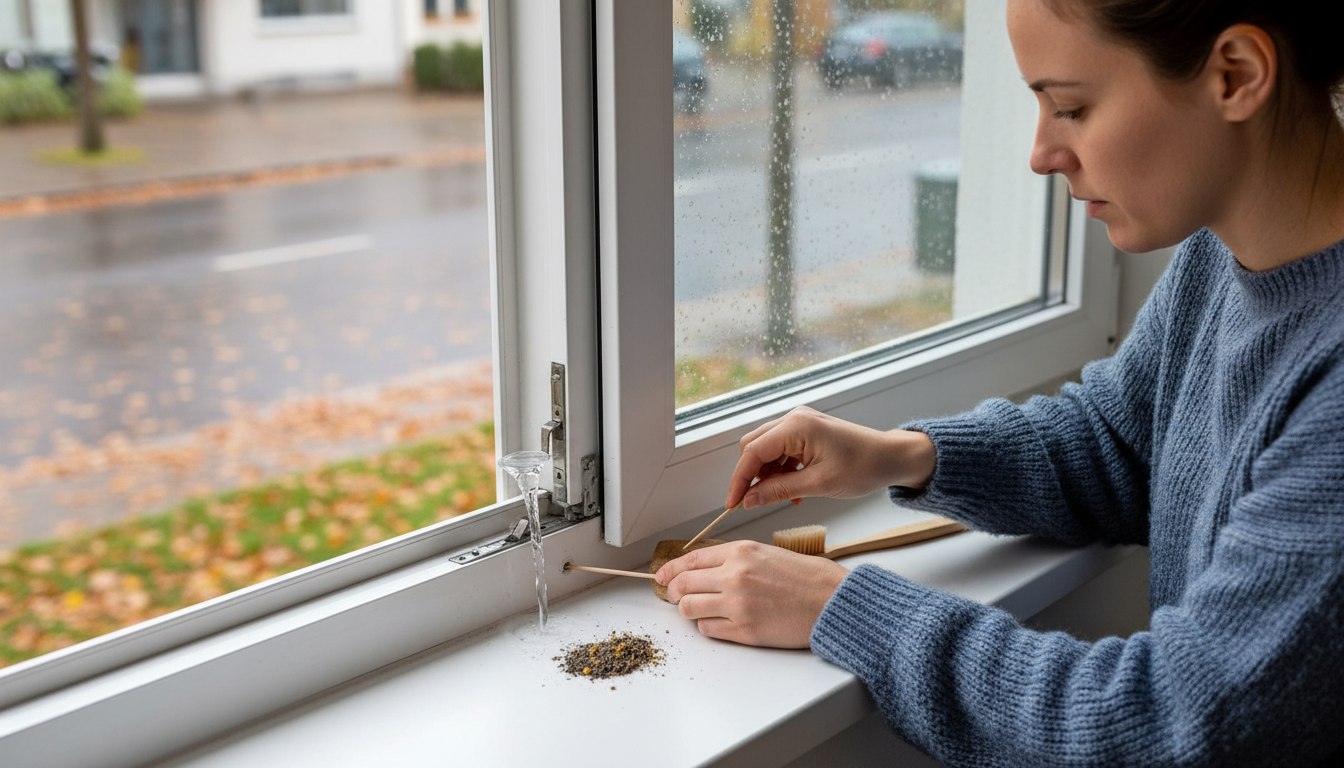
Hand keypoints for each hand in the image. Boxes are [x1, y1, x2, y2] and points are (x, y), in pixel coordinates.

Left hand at [654, 540, 848, 647]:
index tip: (662, 576)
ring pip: (689, 608)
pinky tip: (719, 622)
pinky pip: (708, 630)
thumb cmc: (808, 578)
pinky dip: (708, 626)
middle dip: (674, 591)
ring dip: (689, 610)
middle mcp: (734, 576)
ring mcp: (737, 605)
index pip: (691, 559)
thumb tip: (705, 570)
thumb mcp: (767, 553)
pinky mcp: (744, 631)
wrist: (832, 602)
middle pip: (683, 585)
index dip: (670, 569)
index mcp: (741, 552)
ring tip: (699, 609)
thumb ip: (734, 559)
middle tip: (675, 596)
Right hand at [725, 406, 935, 510]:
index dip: (739, 480)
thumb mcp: (818, 484)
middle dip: (751, 476)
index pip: (752, 452)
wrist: (892, 458)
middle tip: (754, 502)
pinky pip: (782, 451)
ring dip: (769, 475)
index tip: (733, 503)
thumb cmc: (864, 467)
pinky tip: (795, 489)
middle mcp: (794, 419)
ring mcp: (800, 423)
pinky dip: (782, 471)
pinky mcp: (807, 431)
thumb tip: (749, 500)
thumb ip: (779, 490)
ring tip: (784, 497)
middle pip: (754, 447)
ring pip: (767, 450)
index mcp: (796, 426)